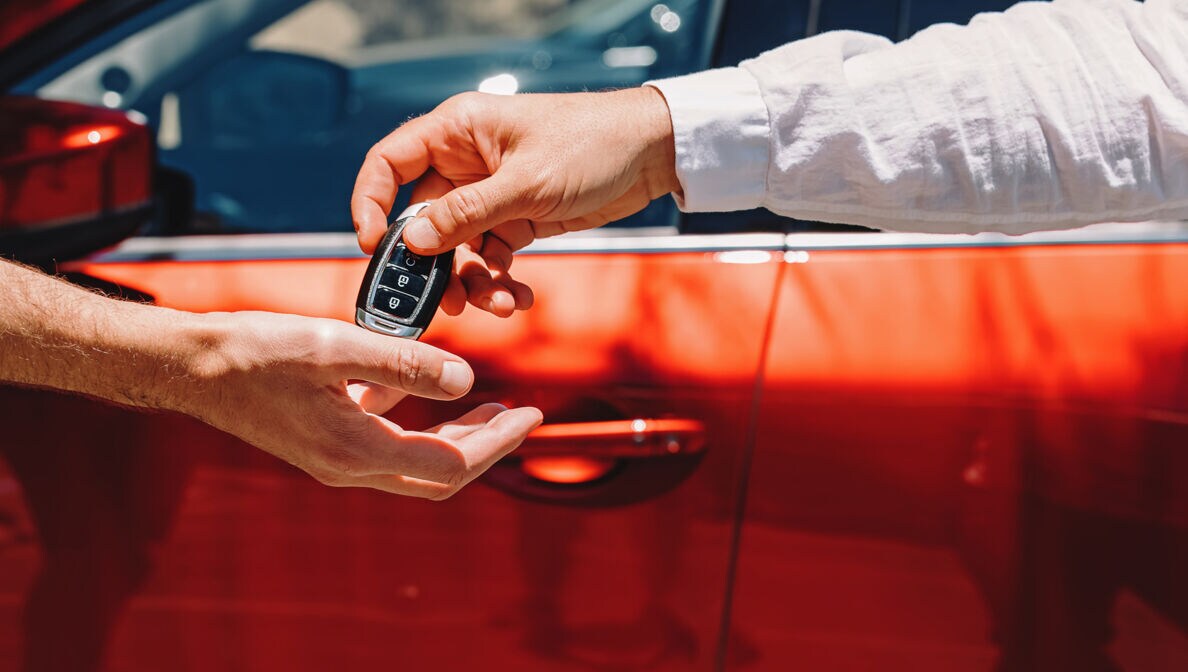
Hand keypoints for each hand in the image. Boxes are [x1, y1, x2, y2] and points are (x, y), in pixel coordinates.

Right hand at [182, 311, 542, 498]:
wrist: (191, 366)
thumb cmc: (253, 351)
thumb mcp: (333, 345)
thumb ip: (403, 362)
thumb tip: (465, 378)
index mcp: (356, 450)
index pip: (450, 463)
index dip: (497, 442)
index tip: (531, 417)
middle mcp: (349, 467)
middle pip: (439, 472)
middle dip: (486, 445)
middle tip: (521, 415)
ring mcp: (336, 459)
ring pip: (415, 461)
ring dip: (455, 436)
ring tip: (489, 405)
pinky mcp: (325, 442)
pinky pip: (386, 440)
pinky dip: (416, 422)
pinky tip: (425, 386)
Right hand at [351, 87, 678, 315]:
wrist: (652, 154)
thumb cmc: (591, 145)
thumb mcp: (526, 184)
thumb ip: (466, 214)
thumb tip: (411, 241)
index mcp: (456, 132)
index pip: (389, 163)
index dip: (370, 203)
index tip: (372, 247)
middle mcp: (466, 162)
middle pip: (422, 220)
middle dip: (434, 265)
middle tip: (444, 302)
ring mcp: (491, 194)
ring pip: (458, 248)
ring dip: (472, 281)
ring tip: (496, 304)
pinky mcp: (516, 220)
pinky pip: (490, 257)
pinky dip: (500, 280)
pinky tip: (518, 297)